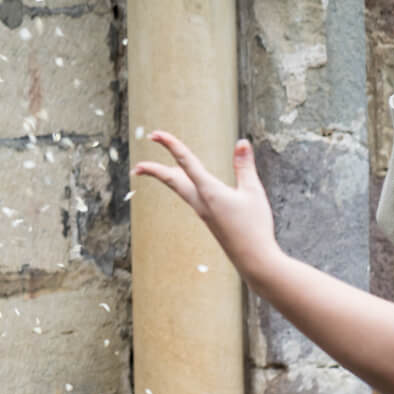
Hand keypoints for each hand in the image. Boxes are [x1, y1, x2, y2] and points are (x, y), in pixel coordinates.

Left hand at [132, 135, 280, 276]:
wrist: (252, 259)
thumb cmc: (255, 226)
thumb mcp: (253, 192)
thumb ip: (245, 166)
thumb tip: (242, 142)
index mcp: (210, 192)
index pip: (186, 162)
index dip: (170, 145)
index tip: (155, 134)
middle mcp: (200, 202)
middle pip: (172, 181)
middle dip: (154, 171)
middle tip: (137, 166)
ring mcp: (203, 212)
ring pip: (180, 189)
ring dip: (167, 177)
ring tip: (155, 170)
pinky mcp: (208, 219)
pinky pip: (190, 197)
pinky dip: (182, 186)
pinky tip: (187, 184)